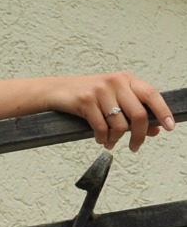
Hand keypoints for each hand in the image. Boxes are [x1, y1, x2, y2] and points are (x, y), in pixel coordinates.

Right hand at [41, 72, 175, 152]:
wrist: (56, 90)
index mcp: (126, 79)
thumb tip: (154, 130)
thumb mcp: (112, 100)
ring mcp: (100, 91)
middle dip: (138, 135)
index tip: (169, 127)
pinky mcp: (85, 101)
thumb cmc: (86, 96)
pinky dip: (102, 139)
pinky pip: (101, 128)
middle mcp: (116, 82)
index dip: (163, 112)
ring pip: (119, 124)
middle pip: (138, 114)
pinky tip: (101, 140)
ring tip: (110, 143)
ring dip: (116, 139)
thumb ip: (133, 113)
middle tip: (135, 146)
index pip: (152, 95)